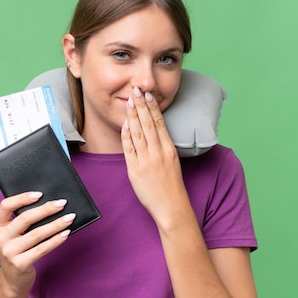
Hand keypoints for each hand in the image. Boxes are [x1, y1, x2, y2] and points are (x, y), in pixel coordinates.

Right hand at [0, 192, 74, 296]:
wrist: (12, 281)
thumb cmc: (18, 251)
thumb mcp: (14, 236)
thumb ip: (23, 222)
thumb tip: (50, 204)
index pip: (5, 206)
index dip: (22, 198)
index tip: (40, 194)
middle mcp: (1, 238)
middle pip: (25, 219)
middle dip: (46, 209)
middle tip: (62, 203)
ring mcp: (9, 252)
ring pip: (36, 234)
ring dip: (55, 224)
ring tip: (69, 217)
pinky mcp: (20, 264)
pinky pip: (42, 249)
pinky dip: (56, 240)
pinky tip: (65, 234)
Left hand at [121, 87, 188, 221]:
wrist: (171, 207)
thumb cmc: (171, 185)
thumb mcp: (172, 161)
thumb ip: (162, 146)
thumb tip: (153, 131)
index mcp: (169, 149)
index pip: (159, 124)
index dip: (152, 108)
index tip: (148, 95)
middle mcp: (158, 153)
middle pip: (148, 124)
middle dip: (142, 106)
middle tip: (136, 90)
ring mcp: (147, 161)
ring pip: (138, 134)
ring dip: (133, 116)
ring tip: (130, 102)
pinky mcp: (136, 171)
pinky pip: (130, 150)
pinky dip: (127, 136)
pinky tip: (125, 125)